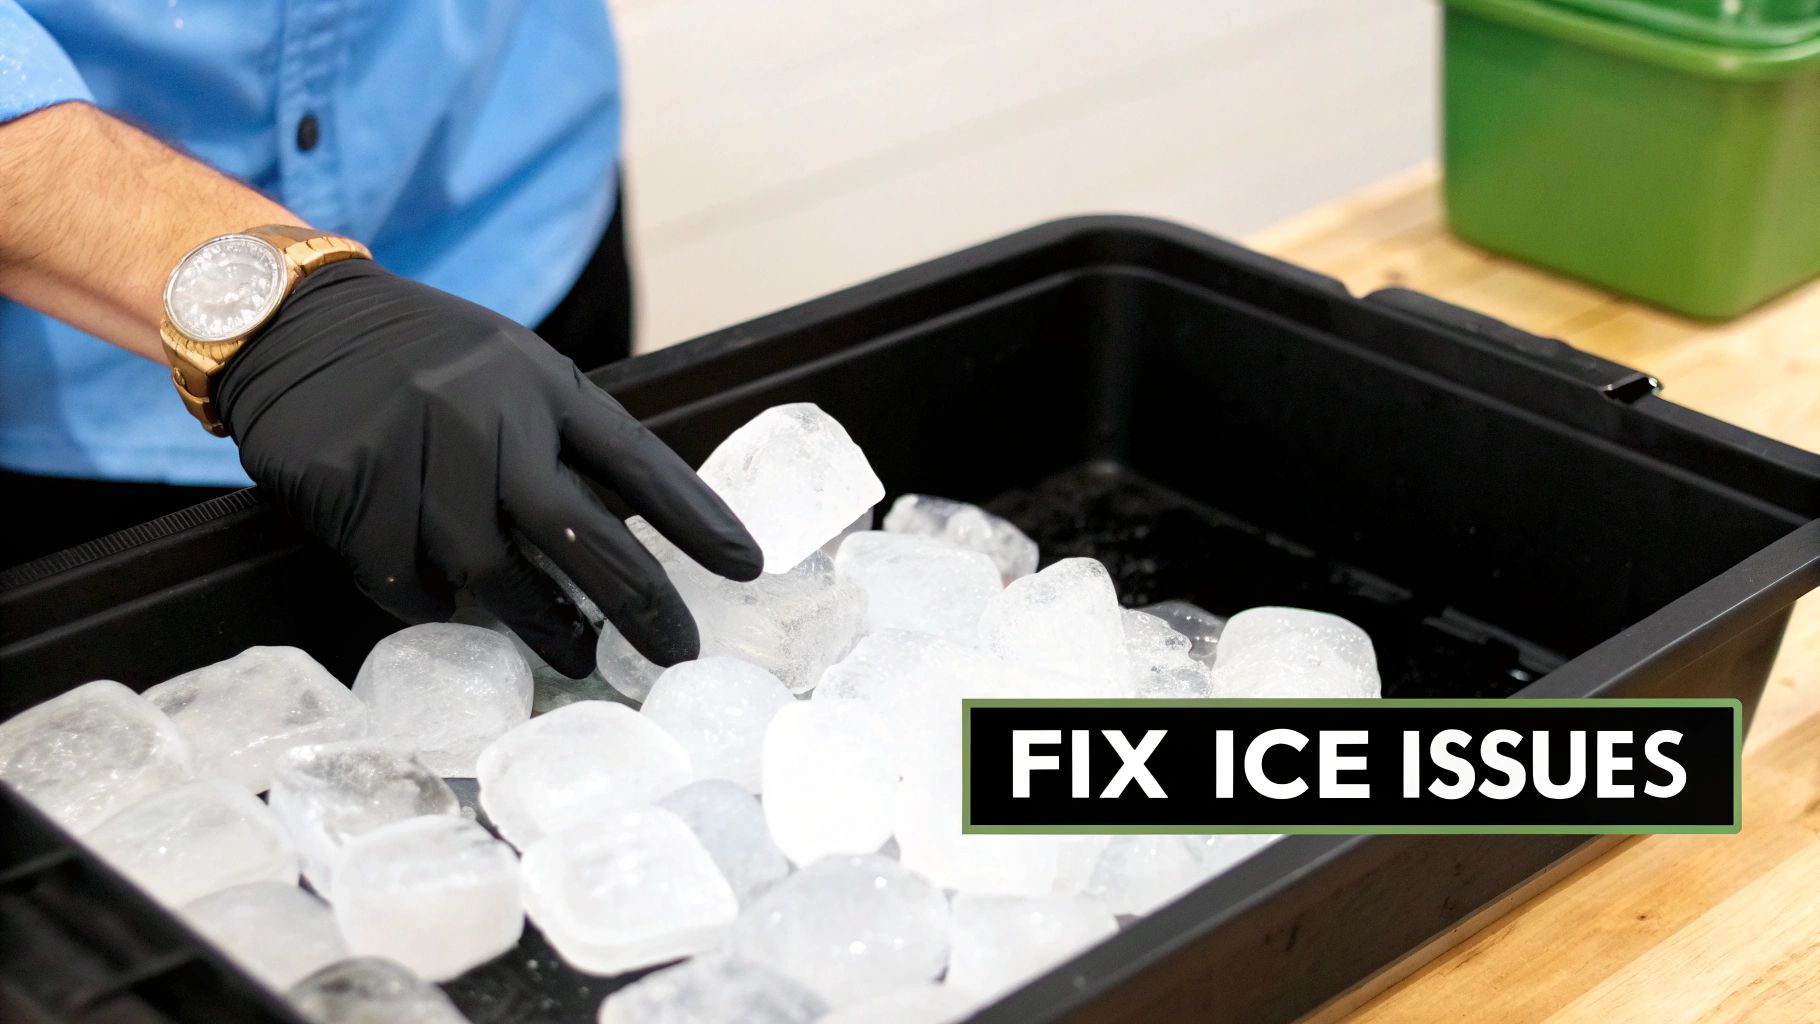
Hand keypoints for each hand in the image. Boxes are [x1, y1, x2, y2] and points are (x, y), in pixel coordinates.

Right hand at [216, 260, 760, 677]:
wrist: (297, 319)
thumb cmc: (427, 360)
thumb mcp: (512, 370)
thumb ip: (567, 439)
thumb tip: (639, 533)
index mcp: (539, 381)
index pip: (633, 456)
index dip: (695, 515)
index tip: (747, 567)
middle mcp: (484, 410)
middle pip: (576, 528)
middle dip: (638, 600)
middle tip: (674, 652)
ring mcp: (413, 444)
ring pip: (487, 569)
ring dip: (539, 621)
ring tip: (572, 651)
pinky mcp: (349, 477)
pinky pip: (401, 575)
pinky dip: (430, 604)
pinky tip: (447, 606)